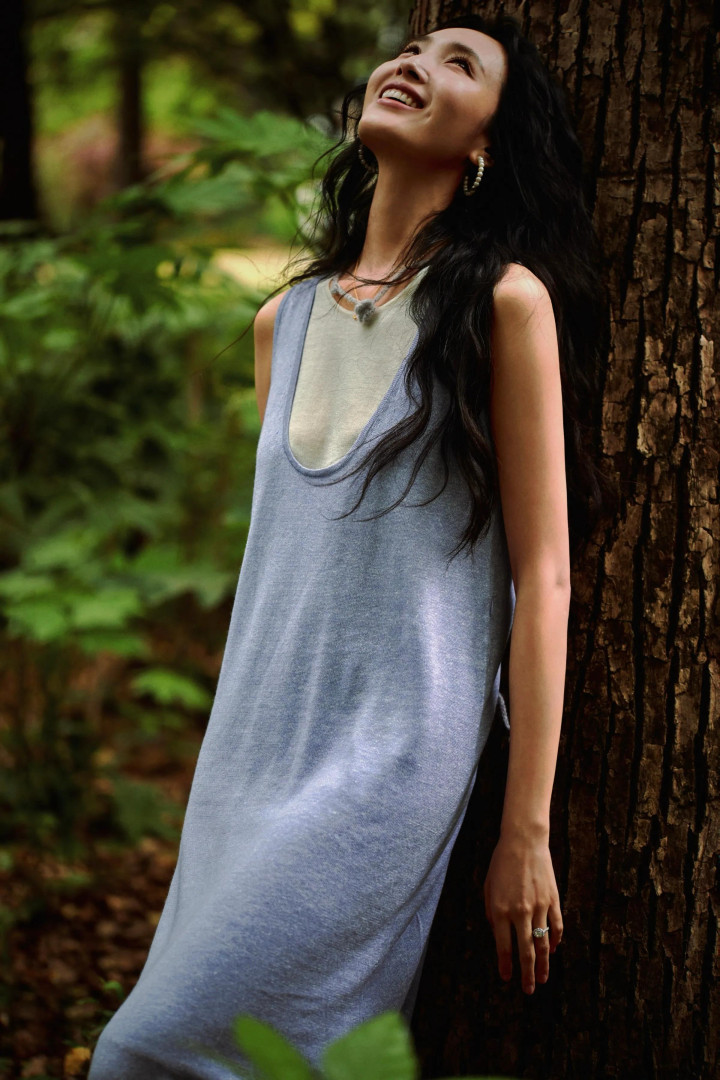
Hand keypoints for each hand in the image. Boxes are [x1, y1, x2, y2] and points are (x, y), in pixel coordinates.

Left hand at [483, 831, 562, 993]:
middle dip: (527, 974)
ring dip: (544, 964)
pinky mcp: (553, 900)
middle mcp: (520, 912)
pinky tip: (553, 950)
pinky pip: (556, 927)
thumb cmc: (501, 863)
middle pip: (526, 952)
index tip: (507, 979)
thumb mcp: (488, 888)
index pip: (504, 947)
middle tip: (528, 990)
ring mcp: (539, 907)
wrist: (523, 842)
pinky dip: (555, 941)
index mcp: (500, 910)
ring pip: (543, 944)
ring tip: (543, 979)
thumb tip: (498, 936)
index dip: (506, 965)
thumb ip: (492, 914)